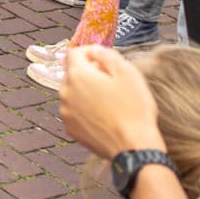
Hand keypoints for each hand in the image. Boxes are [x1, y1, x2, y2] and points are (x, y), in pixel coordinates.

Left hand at [59, 45, 166, 159]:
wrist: (134, 148)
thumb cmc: (134, 109)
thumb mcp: (128, 74)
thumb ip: (107, 55)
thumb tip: (94, 50)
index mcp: (77, 75)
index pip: (75, 52)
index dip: (91, 52)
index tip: (104, 60)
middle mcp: (65, 92)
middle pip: (74, 74)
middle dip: (90, 74)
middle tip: (113, 83)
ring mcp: (66, 112)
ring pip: (74, 94)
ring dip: (87, 93)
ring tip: (111, 103)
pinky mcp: (70, 129)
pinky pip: (76, 112)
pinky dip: (86, 111)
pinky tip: (105, 117)